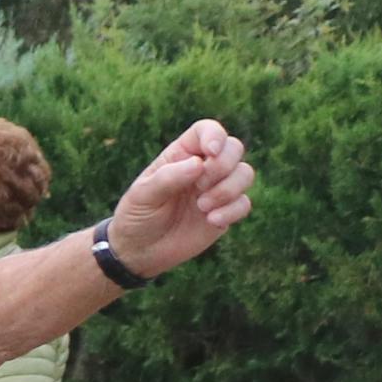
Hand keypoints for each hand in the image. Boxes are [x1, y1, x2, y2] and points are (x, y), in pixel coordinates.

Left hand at [105, 119, 254, 275]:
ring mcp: (216, 189)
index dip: (215, 135)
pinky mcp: (225, 212)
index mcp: (181, 155)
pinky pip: (244, 203)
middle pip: (234, 148)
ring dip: (228, 188)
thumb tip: (198, 163)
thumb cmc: (137, 216)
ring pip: (245, 173)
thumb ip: (167, 178)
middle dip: (223, 165)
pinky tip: (211, 220)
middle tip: (200, 186)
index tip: (210, 153)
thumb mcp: (143, 195)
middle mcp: (203, 168)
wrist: (140, 251)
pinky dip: (232, 210)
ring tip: (202, 206)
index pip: (207, 130)